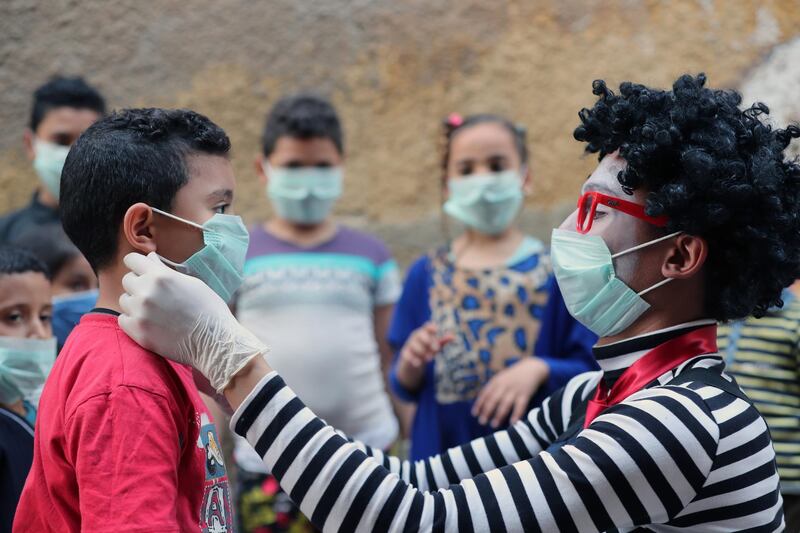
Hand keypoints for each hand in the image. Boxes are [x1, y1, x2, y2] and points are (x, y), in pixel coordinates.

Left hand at [118, 252, 268, 391]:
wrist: (214, 341)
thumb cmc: (209, 309)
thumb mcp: (192, 282)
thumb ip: (166, 271)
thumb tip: (150, 258)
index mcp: (161, 276)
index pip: (131, 260)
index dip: (137, 264)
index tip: (142, 270)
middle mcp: (146, 292)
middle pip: (127, 280)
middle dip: (138, 284)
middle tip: (155, 294)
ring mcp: (140, 313)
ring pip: (124, 300)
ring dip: (135, 303)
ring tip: (155, 310)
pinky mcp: (138, 332)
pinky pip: (123, 319)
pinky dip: (134, 320)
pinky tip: (150, 322)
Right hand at [396, 322, 453, 390]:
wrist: (413, 361)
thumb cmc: (427, 349)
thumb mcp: (435, 345)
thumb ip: (443, 341)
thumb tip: (454, 337)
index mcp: (424, 332)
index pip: (427, 327)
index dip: (430, 327)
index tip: (436, 330)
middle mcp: (416, 337)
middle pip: (420, 334)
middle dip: (428, 341)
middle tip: (437, 349)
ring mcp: (409, 345)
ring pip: (414, 345)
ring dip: (422, 351)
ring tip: (429, 359)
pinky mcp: (405, 354)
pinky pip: (407, 355)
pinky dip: (413, 359)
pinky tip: (418, 363)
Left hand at [472, 357, 549, 427]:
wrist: (531, 367)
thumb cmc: (513, 376)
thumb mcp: (500, 378)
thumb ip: (492, 388)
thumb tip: (481, 403)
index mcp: (496, 381)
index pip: (485, 393)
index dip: (479, 404)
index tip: (474, 414)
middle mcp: (504, 385)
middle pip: (493, 399)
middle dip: (487, 411)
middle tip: (482, 422)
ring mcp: (515, 390)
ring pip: (505, 404)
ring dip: (499, 415)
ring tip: (494, 425)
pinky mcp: (525, 394)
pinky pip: (520, 406)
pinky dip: (516, 414)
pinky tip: (512, 423)